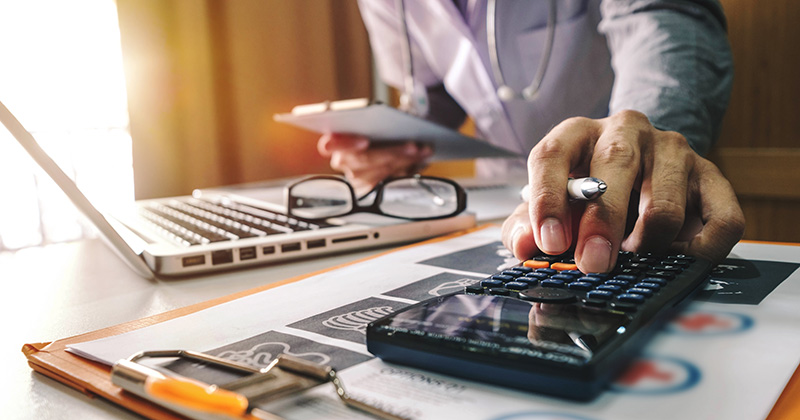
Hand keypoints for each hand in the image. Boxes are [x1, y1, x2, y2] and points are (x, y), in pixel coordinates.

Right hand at [317, 133, 432, 193]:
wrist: (379, 144)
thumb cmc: (373, 129)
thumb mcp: (371, 121)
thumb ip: (374, 122)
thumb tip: (397, 122)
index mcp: (334, 142)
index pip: (328, 145)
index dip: (346, 144)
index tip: (364, 141)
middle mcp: (342, 162)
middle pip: (365, 160)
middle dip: (391, 152)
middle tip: (412, 145)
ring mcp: (356, 178)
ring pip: (382, 171)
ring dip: (405, 160)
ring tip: (423, 150)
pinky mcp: (371, 190)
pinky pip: (391, 180)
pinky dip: (408, 168)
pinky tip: (420, 160)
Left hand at [502, 110, 744, 272]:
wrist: (642, 171)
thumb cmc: (586, 195)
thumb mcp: (549, 207)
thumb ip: (526, 227)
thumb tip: (525, 246)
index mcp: (576, 134)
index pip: (553, 155)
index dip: (548, 200)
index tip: (549, 242)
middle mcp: (626, 131)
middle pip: (615, 165)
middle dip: (602, 222)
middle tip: (593, 264)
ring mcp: (673, 149)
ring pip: (666, 203)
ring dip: (647, 243)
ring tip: (634, 253)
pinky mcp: (712, 175)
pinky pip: (721, 221)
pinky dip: (699, 250)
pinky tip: (675, 254)